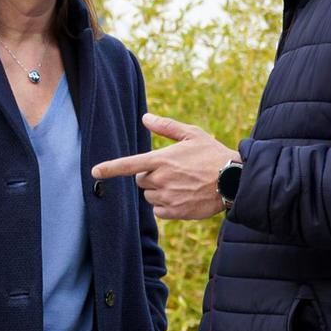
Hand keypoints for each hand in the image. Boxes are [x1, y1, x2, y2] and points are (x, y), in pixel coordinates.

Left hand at [91, 113, 241, 219]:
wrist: (235, 181)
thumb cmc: (213, 154)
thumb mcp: (192, 134)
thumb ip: (166, 127)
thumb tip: (145, 118)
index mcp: (162, 159)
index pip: (129, 165)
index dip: (110, 168)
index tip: (95, 171)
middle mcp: (162, 179)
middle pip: (140, 181)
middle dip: (150, 176)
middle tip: (172, 171)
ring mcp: (168, 197)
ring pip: (149, 196)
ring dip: (158, 191)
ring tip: (181, 184)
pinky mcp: (176, 212)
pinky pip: (158, 210)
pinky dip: (165, 205)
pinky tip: (182, 196)